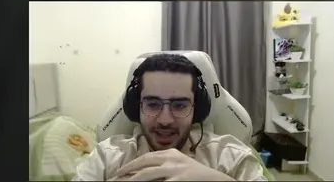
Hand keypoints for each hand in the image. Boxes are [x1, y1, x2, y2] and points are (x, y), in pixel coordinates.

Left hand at [112, 149, 231, 180]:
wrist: (217, 180)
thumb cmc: (197, 174)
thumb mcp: (180, 163)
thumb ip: (164, 163)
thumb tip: (145, 169)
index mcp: (170, 154)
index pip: (145, 157)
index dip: (131, 164)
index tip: (120, 171)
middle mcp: (171, 159)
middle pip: (143, 164)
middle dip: (128, 171)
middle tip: (116, 177)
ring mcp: (175, 170)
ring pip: (148, 175)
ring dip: (135, 180)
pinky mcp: (180, 180)